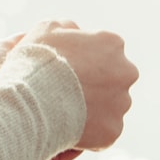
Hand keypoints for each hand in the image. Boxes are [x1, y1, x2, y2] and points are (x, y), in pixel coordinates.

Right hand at [23, 20, 137, 150]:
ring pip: (111, 106)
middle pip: (114, 78)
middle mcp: (125, 72)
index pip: (106, 49)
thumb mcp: (47, 28)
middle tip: (69, 91)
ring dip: (95, 108)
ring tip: (66, 111)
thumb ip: (67, 27)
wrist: (34, 98)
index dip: (85, 58)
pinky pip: (102, 131)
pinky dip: (90, 132)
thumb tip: (73, 31)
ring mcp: (121, 103)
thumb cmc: (38, 59)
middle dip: (98, 84)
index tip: (68, 66)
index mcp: (112, 43)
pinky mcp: (113, 130)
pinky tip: (69, 128)